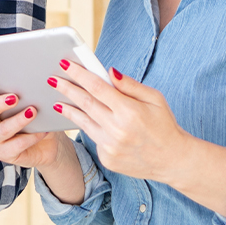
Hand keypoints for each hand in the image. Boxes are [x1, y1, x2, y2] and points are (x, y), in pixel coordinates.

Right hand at [0, 80, 69, 170]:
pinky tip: (42, 131)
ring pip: (1, 131)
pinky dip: (30, 137)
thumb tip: (34, 81)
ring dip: (17, 120)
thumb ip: (28, 93)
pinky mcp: (6, 154)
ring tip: (32, 112)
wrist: (49, 144)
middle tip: (14, 97)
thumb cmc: (39, 118)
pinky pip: (16, 146)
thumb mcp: (34, 103)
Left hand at [47, 61, 199, 185]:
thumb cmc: (165, 125)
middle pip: (85, 104)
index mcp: (130, 111)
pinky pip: (94, 138)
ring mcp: (110, 146)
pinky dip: (87, 127)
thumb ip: (130, 85)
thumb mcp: (155, 99)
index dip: (79, 74)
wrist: (172, 160)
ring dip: (69, 109)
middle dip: (67, 89)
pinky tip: (81, 119)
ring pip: (83, 122)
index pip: (97, 87)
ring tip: (58, 100)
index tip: (65, 64)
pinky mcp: (107, 158)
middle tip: (53, 79)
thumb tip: (108, 72)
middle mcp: (117, 130)